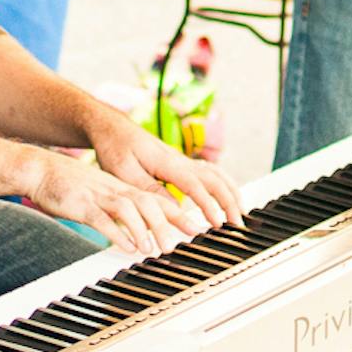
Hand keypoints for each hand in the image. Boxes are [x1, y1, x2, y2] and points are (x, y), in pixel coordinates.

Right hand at [22, 151, 191, 256]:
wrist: (39, 169)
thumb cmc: (70, 186)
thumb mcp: (100, 195)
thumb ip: (119, 211)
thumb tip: (137, 232)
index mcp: (121, 189)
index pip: (156, 198)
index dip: (177, 213)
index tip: (196, 229)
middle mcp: (114, 190)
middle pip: (149, 203)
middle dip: (167, 223)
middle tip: (179, 243)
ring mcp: (98, 197)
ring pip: (129, 209)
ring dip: (144, 230)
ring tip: (153, 250)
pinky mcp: (81, 205)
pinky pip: (103, 219)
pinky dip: (118, 234)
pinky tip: (127, 248)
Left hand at [88, 117, 243, 231]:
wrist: (111, 127)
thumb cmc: (114, 148)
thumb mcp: (124, 172)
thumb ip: (150, 189)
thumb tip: (175, 209)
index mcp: (165, 161)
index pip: (194, 184)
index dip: (208, 204)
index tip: (217, 223)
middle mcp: (179, 159)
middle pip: (213, 178)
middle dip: (228, 201)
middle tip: (237, 224)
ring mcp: (182, 160)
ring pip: (215, 173)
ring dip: (230, 192)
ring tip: (240, 212)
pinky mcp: (180, 163)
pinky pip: (209, 172)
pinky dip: (223, 184)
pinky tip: (227, 196)